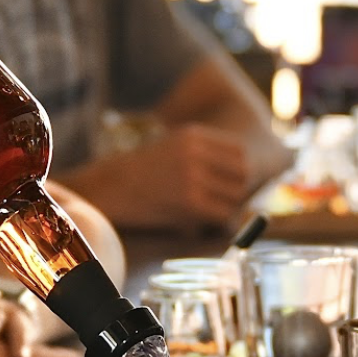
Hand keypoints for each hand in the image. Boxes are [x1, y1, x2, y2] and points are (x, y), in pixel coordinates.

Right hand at [72, 124, 253, 230]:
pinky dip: (217, 220)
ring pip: (236, 195)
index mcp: (193, 135)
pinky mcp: (189, 200)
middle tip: (223, 202)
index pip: (239, 152)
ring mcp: (193, 175)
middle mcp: (196, 151)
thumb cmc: (143, 174)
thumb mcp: (174, 149)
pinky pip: (222, 213)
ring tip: (208, 212)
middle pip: (243, 173)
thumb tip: (246, 175)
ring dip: (227, 206)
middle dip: (237, 190)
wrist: (111, 188)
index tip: (228, 184)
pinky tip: (201, 221)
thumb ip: (205, 156)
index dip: (238, 171)